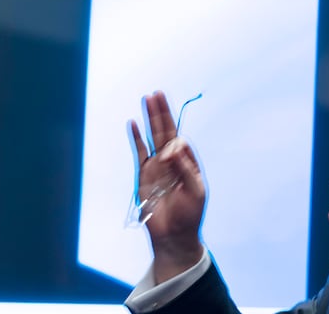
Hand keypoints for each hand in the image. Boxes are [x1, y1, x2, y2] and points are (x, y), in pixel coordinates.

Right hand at [129, 90, 205, 282]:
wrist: (173, 235)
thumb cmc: (189, 214)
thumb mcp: (195, 191)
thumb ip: (185, 168)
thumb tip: (172, 149)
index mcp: (187, 162)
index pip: (181, 140)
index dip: (176, 136)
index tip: (170, 147)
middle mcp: (172, 160)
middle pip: (166, 130)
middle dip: (162, 112)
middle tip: (157, 93)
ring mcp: (156, 166)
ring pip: (153, 136)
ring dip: (150, 118)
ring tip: (148, 98)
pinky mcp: (143, 174)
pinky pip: (139, 151)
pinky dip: (136, 137)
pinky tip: (133, 123)